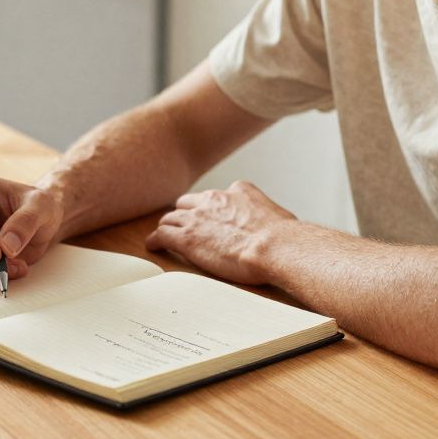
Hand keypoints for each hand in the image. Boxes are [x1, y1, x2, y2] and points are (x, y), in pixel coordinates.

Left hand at [144, 180, 295, 284]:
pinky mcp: (186, 237)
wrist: (275, 246)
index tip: (209, 216)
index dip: (209, 208)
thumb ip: (268, 216)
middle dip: (185, 213)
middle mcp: (214, 200)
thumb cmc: (284, 238)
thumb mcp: (278, 216)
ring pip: (171, 218)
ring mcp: (197, 218)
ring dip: (168, 227)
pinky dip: (156, 240)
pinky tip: (153, 246)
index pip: (215, 197)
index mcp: (237, 191)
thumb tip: (278, 228)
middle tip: (183, 225)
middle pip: (188, 203)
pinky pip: (162, 235)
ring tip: (164, 235)